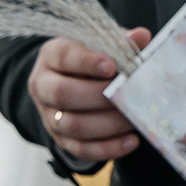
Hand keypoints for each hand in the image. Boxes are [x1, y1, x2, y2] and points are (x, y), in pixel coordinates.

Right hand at [27, 31, 149, 165]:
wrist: (74, 81)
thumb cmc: (93, 58)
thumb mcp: (104, 43)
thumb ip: (121, 41)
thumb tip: (142, 36)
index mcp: (52, 55)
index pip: (65, 57)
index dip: (87, 63)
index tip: (111, 67)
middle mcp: (43, 85)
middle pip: (62, 94)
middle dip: (99, 97)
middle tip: (129, 96)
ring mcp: (49, 115)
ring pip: (71, 125)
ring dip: (107, 125)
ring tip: (134, 118)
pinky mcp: (60, 139)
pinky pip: (81, 149)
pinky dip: (108, 148)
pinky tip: (131, 141)